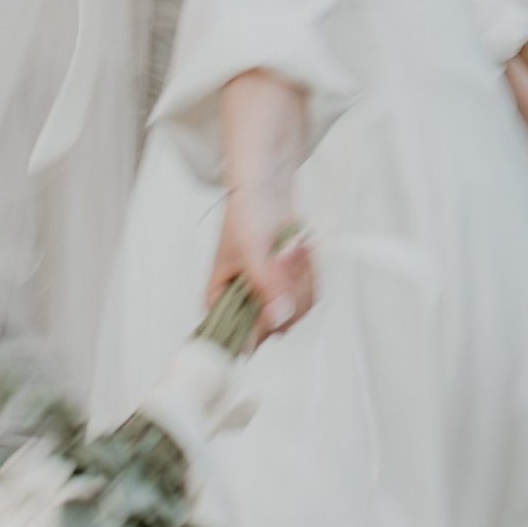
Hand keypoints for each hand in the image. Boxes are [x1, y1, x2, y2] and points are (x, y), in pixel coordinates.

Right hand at [207, 194, 317, 334]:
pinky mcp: (289, 290)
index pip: (237, 336)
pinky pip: (309, 296)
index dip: (260, 326)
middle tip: (281, 255)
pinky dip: (309, 272)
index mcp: (218, 302)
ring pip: (296, 312)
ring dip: (299, 276)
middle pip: (274, 326)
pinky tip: (299, 250)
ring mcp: (268, 300)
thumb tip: (278, 318)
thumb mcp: (251, 252)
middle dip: (286, 288)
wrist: (267, 189)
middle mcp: (242, 307)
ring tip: (289, 247)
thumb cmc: (245, 215)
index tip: (276, 298)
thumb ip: (264, 287)